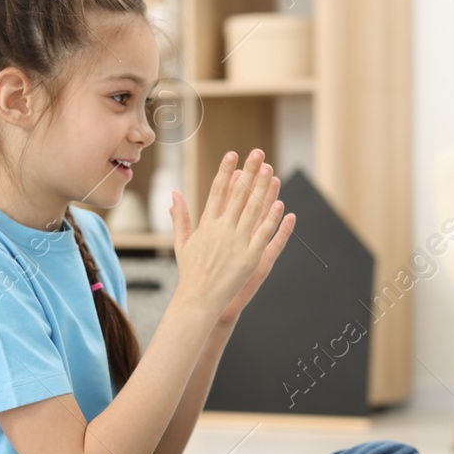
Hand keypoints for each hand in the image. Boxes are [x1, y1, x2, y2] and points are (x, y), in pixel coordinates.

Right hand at [168, 149, 293, 322]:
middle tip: (258, 153)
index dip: (226, 171)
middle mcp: (222, 230)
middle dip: (249, 172)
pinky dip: (271, 219)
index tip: (233, 154)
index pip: (217, 191)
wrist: (198, 299)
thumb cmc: (190, 272)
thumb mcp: (182, 242)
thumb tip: (174, 194)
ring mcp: (237, 243)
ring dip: (262, 189)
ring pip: (253, 210)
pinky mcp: (250, 258)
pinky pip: (264, 234)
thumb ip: (181, 217)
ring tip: (270, 170)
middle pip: (238, 195)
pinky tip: (280, 204)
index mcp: (206, 224)